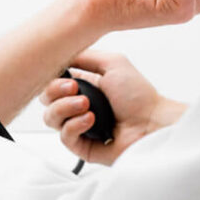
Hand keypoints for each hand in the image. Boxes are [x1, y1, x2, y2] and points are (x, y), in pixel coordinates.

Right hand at [40, 50, 186, 164]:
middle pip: (45, 100)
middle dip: (55, 92)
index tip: (65, 76)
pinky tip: (91, 120)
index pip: (51, 82)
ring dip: (65, 108)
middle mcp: (76, 106)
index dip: (52, 79)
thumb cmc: (139, 95)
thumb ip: (84, 55)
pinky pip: (64, 137)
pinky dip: (75, 125)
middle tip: (76, 89)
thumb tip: (60, 53)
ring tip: (87, 105)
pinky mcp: (82, 146)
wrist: (153, 123)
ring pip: (50, 118)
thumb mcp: (112, 63)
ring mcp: (78, 126)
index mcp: (82, 86)